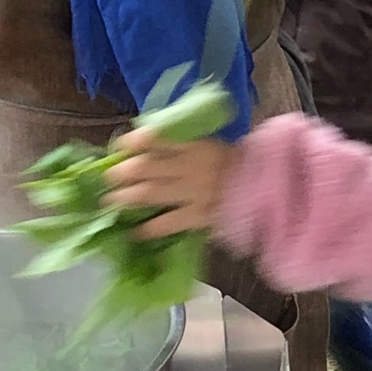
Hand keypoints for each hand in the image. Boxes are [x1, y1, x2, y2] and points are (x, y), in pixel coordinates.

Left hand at [107, 130, 238, 236]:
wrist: (263, 185)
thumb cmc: (230, 161)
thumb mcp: (207, 143)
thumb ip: (179, 143)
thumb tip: (143, 144)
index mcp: (194, 144)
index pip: (158, 138)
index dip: (135, 141)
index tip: (121, 145)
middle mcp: (190, 167)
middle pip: (147, 167)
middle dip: (123, 172)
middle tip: (108, 177)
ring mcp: (193, 193)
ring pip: (151, 194)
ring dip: (127, 197)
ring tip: (111, 201)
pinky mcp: (197, 217)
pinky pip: (168, 223)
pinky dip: (150, 228)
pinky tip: (136, 232)